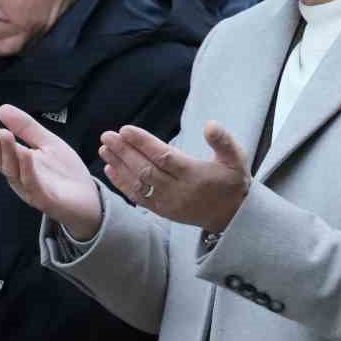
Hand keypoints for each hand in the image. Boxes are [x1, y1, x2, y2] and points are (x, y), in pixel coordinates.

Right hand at [0, 105, 102, 238]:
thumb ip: (27, 128)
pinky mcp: (46, 200)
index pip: (0, 149)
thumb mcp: (48, 143)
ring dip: (9, 152)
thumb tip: (2, 108)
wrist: (90, 200)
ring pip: (15, 171)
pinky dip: (28, 169)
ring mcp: (32, 190)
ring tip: (4, 133)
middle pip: (3, 160)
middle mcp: (20, 177)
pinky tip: (26, 154)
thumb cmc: (66, 173)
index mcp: (19, 164)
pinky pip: (33, 185)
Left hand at [99, 120, 250, 233]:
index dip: (143, 142)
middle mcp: (178, 190)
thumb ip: (224, 141)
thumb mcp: (237, 159)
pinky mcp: (162, 211)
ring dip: (119, 166)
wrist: (231, 216)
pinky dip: (122, 184)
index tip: (126, 129)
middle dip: (124, 151)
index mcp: (195, 174)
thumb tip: (209, 124)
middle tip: (107, 135)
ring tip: (104, 149)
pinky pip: (138, 197)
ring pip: (139, 183)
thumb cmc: (232, 182)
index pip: (164, 156)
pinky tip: (110, 170)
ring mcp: (168, 202)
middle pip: (146, 169)